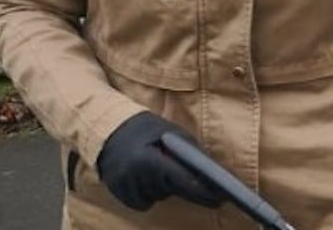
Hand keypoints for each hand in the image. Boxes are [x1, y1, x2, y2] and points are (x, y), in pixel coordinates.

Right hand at [96, 111, 223, 210]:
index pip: (182, 181)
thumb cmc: (148, 129)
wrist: (111, 131)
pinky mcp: (119, 195)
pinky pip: (144, 202)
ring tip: (162, 168)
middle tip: (207, 188)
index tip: (221, 198)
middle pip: (171, 191)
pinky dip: (151, 193)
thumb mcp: (173, 133)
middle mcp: (135, 178)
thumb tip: (213, 170)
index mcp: (150, 161)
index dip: (202, 191)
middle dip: (187, 187)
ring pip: (158, 198)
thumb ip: (191, 152)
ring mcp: (125, 189)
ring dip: (166, 188)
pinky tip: (149, 177)